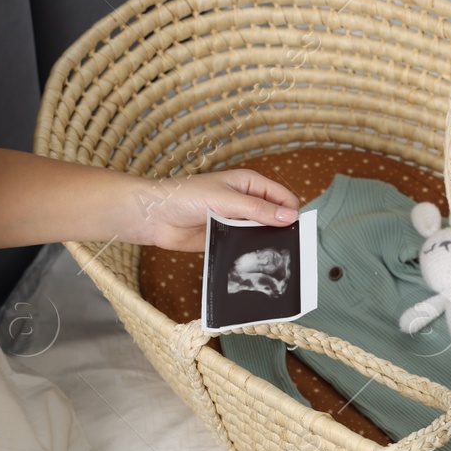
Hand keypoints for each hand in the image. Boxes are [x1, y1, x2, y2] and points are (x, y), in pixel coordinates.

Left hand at [123, 168, 301, 251]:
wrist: (154, 216)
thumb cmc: (186, 196)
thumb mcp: (226, 200)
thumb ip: (257, 210)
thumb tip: (290, 216)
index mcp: (250, 184)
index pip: (282, 198)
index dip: (291, 214)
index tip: (296, 233)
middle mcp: (245, 202)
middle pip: (274, 218)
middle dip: (281, 232)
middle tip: (289, 252)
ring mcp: (235, 222)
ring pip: (260, 235)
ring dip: (265, 245)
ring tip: (273, 262)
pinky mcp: (225, 239)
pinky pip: (243, 248)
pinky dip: (249, 255)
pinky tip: (254, 265)